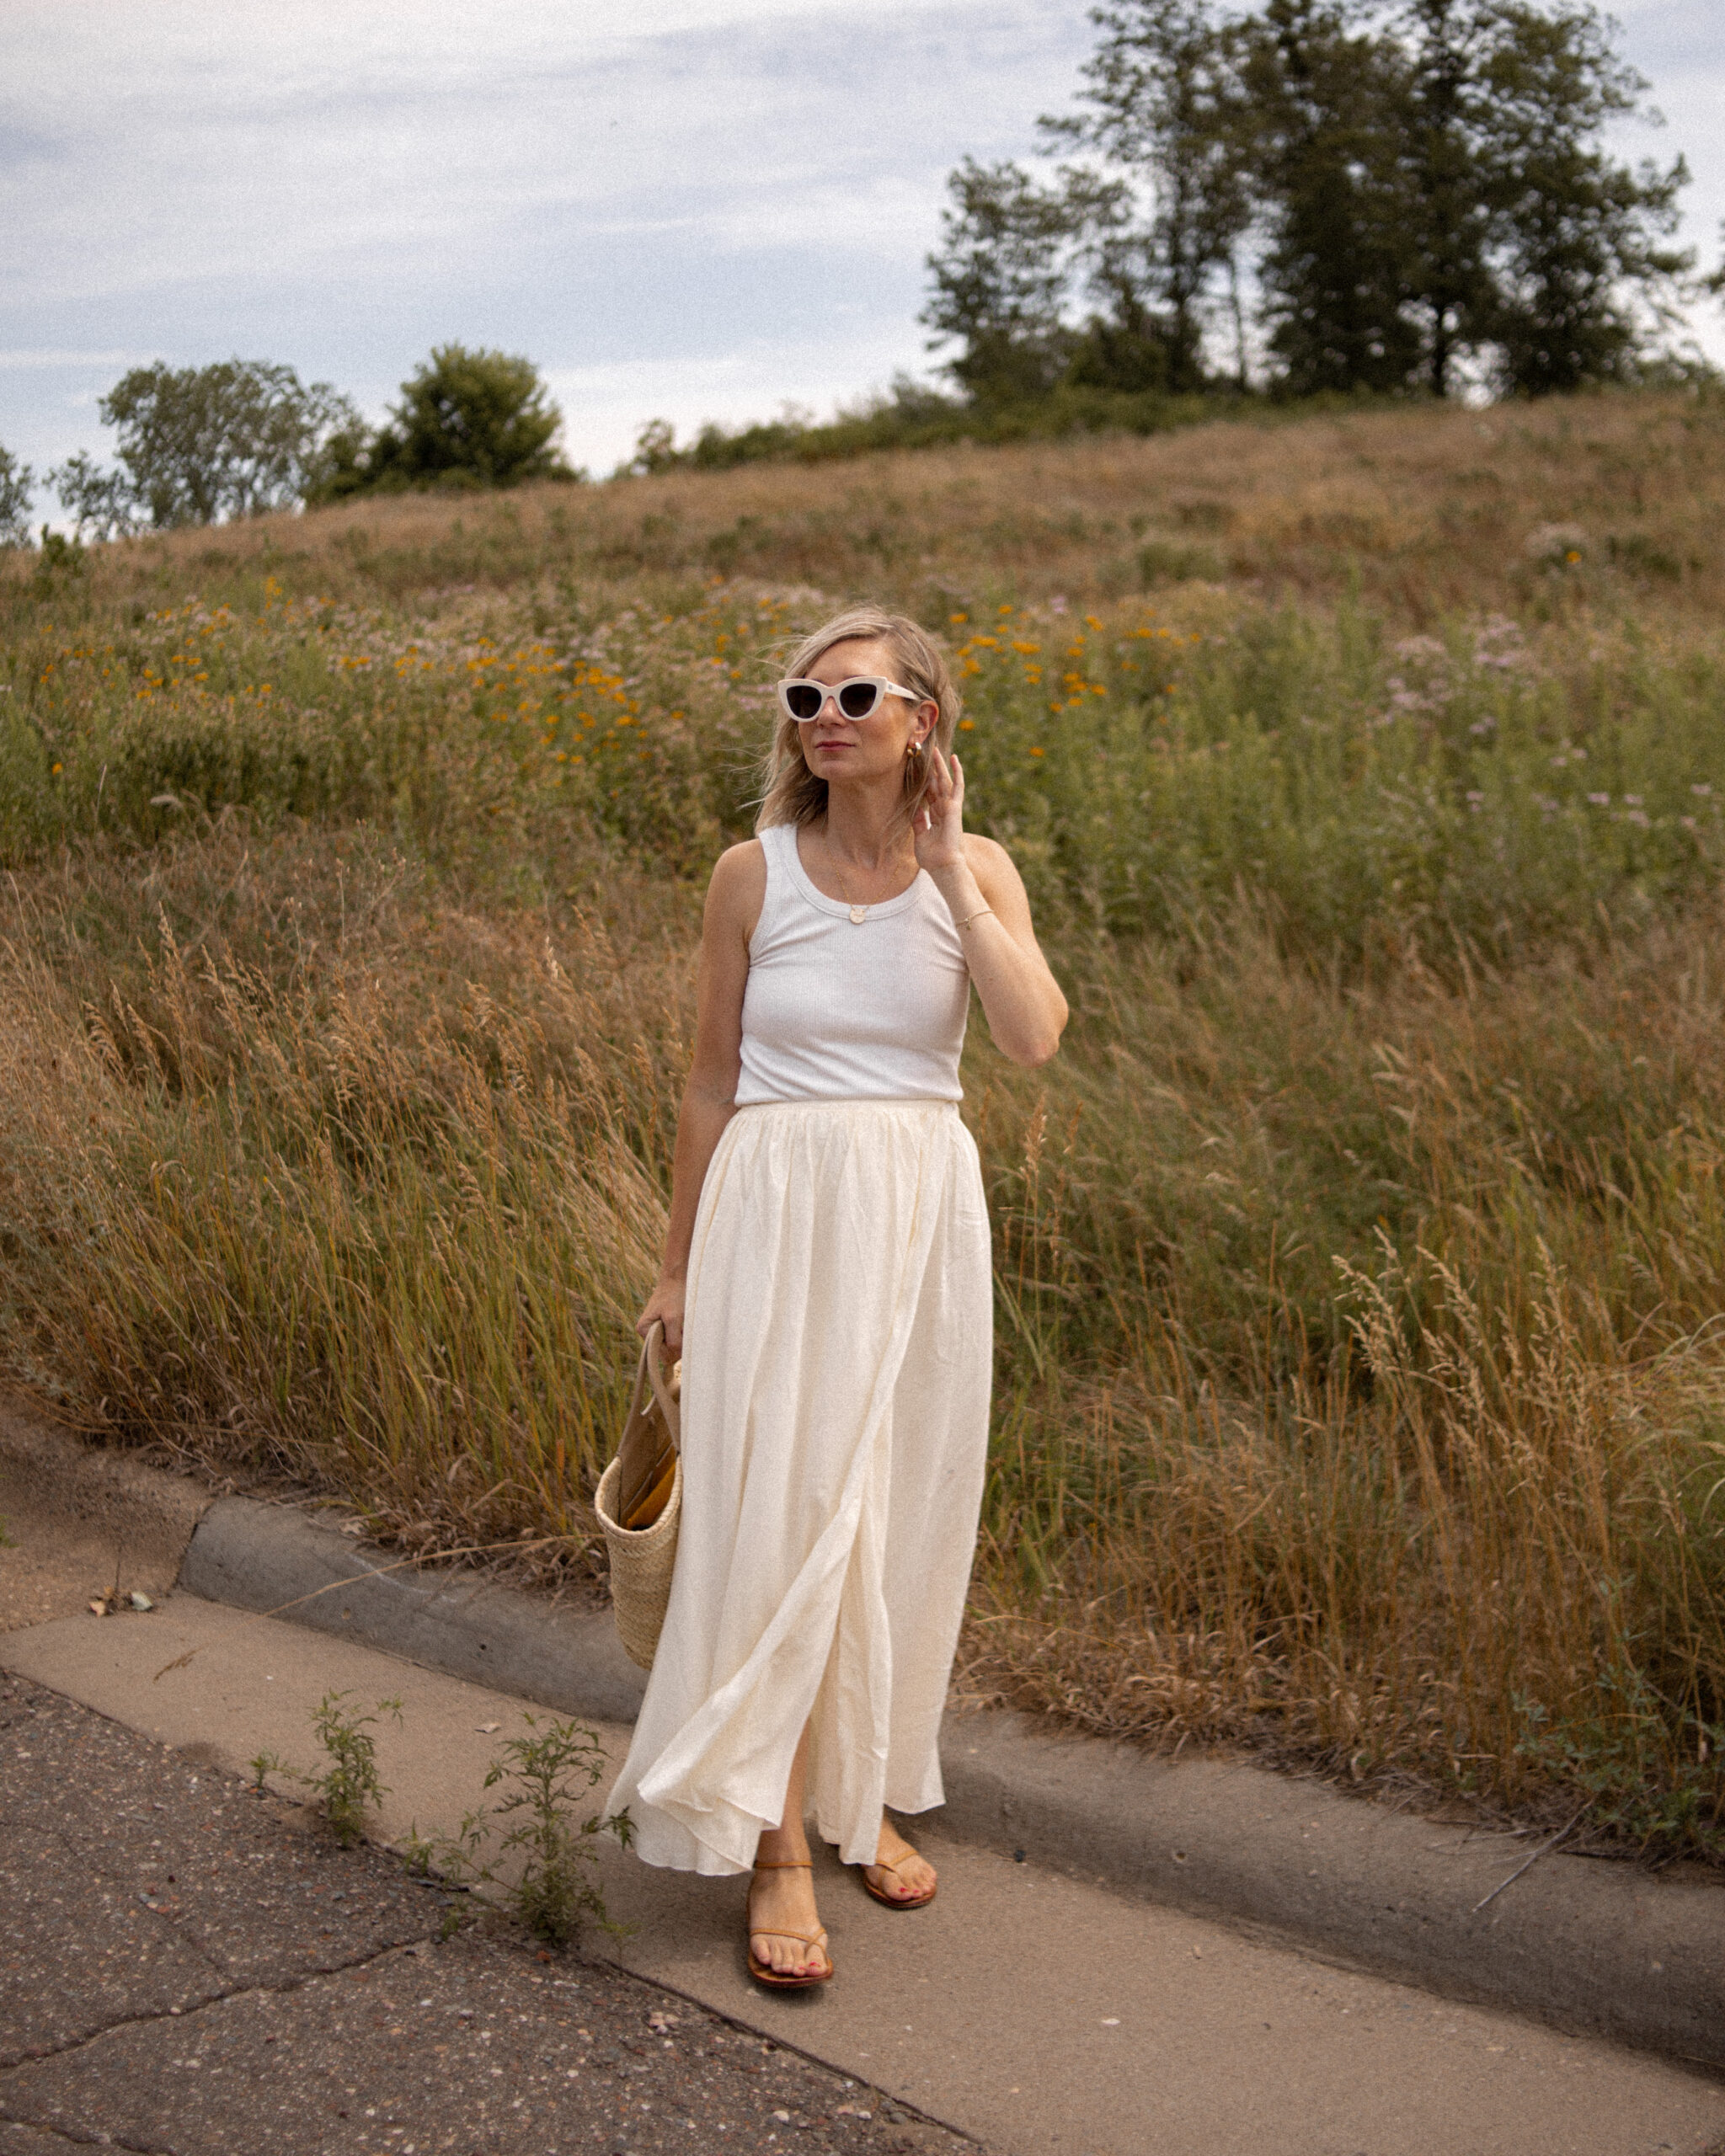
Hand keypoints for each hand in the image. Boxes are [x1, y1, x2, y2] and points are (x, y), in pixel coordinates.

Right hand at [636, 1277, 685, 1354]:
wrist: (678, 1278)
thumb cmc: (674, 1295)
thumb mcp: (674, 1318)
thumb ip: (673, 1339)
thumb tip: (674, 1357)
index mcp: (644, 1329)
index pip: (660, 1353)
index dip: (674, 1349)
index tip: (681, 1333)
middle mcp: (647, 1331)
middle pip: (665, 1351)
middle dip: (677, 1343)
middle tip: (683, 1327)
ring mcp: (655, 1329)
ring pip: (671, 1345)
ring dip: (680, 1339)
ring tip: (683, 1323)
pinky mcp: (664, 1326)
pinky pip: (674, 1338)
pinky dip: (681, 1334)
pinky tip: (683, 1324)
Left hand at [913, 744, 964, 874]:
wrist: (943, 865)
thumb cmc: (932, 856)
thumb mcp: (920, 836)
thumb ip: (919, 821)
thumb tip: (915, 808)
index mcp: (936, 817)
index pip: (929, 794)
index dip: (923, 782)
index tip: (916, 769)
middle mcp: (944, 809)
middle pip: (936, 785)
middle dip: (931, 770)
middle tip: (925, 753)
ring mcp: (950, 807)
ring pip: (945, 781)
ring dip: (940, 765)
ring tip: (936, 750)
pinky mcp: (955, 807)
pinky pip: (957, 786)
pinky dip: (957, 772)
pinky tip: (954, 759)